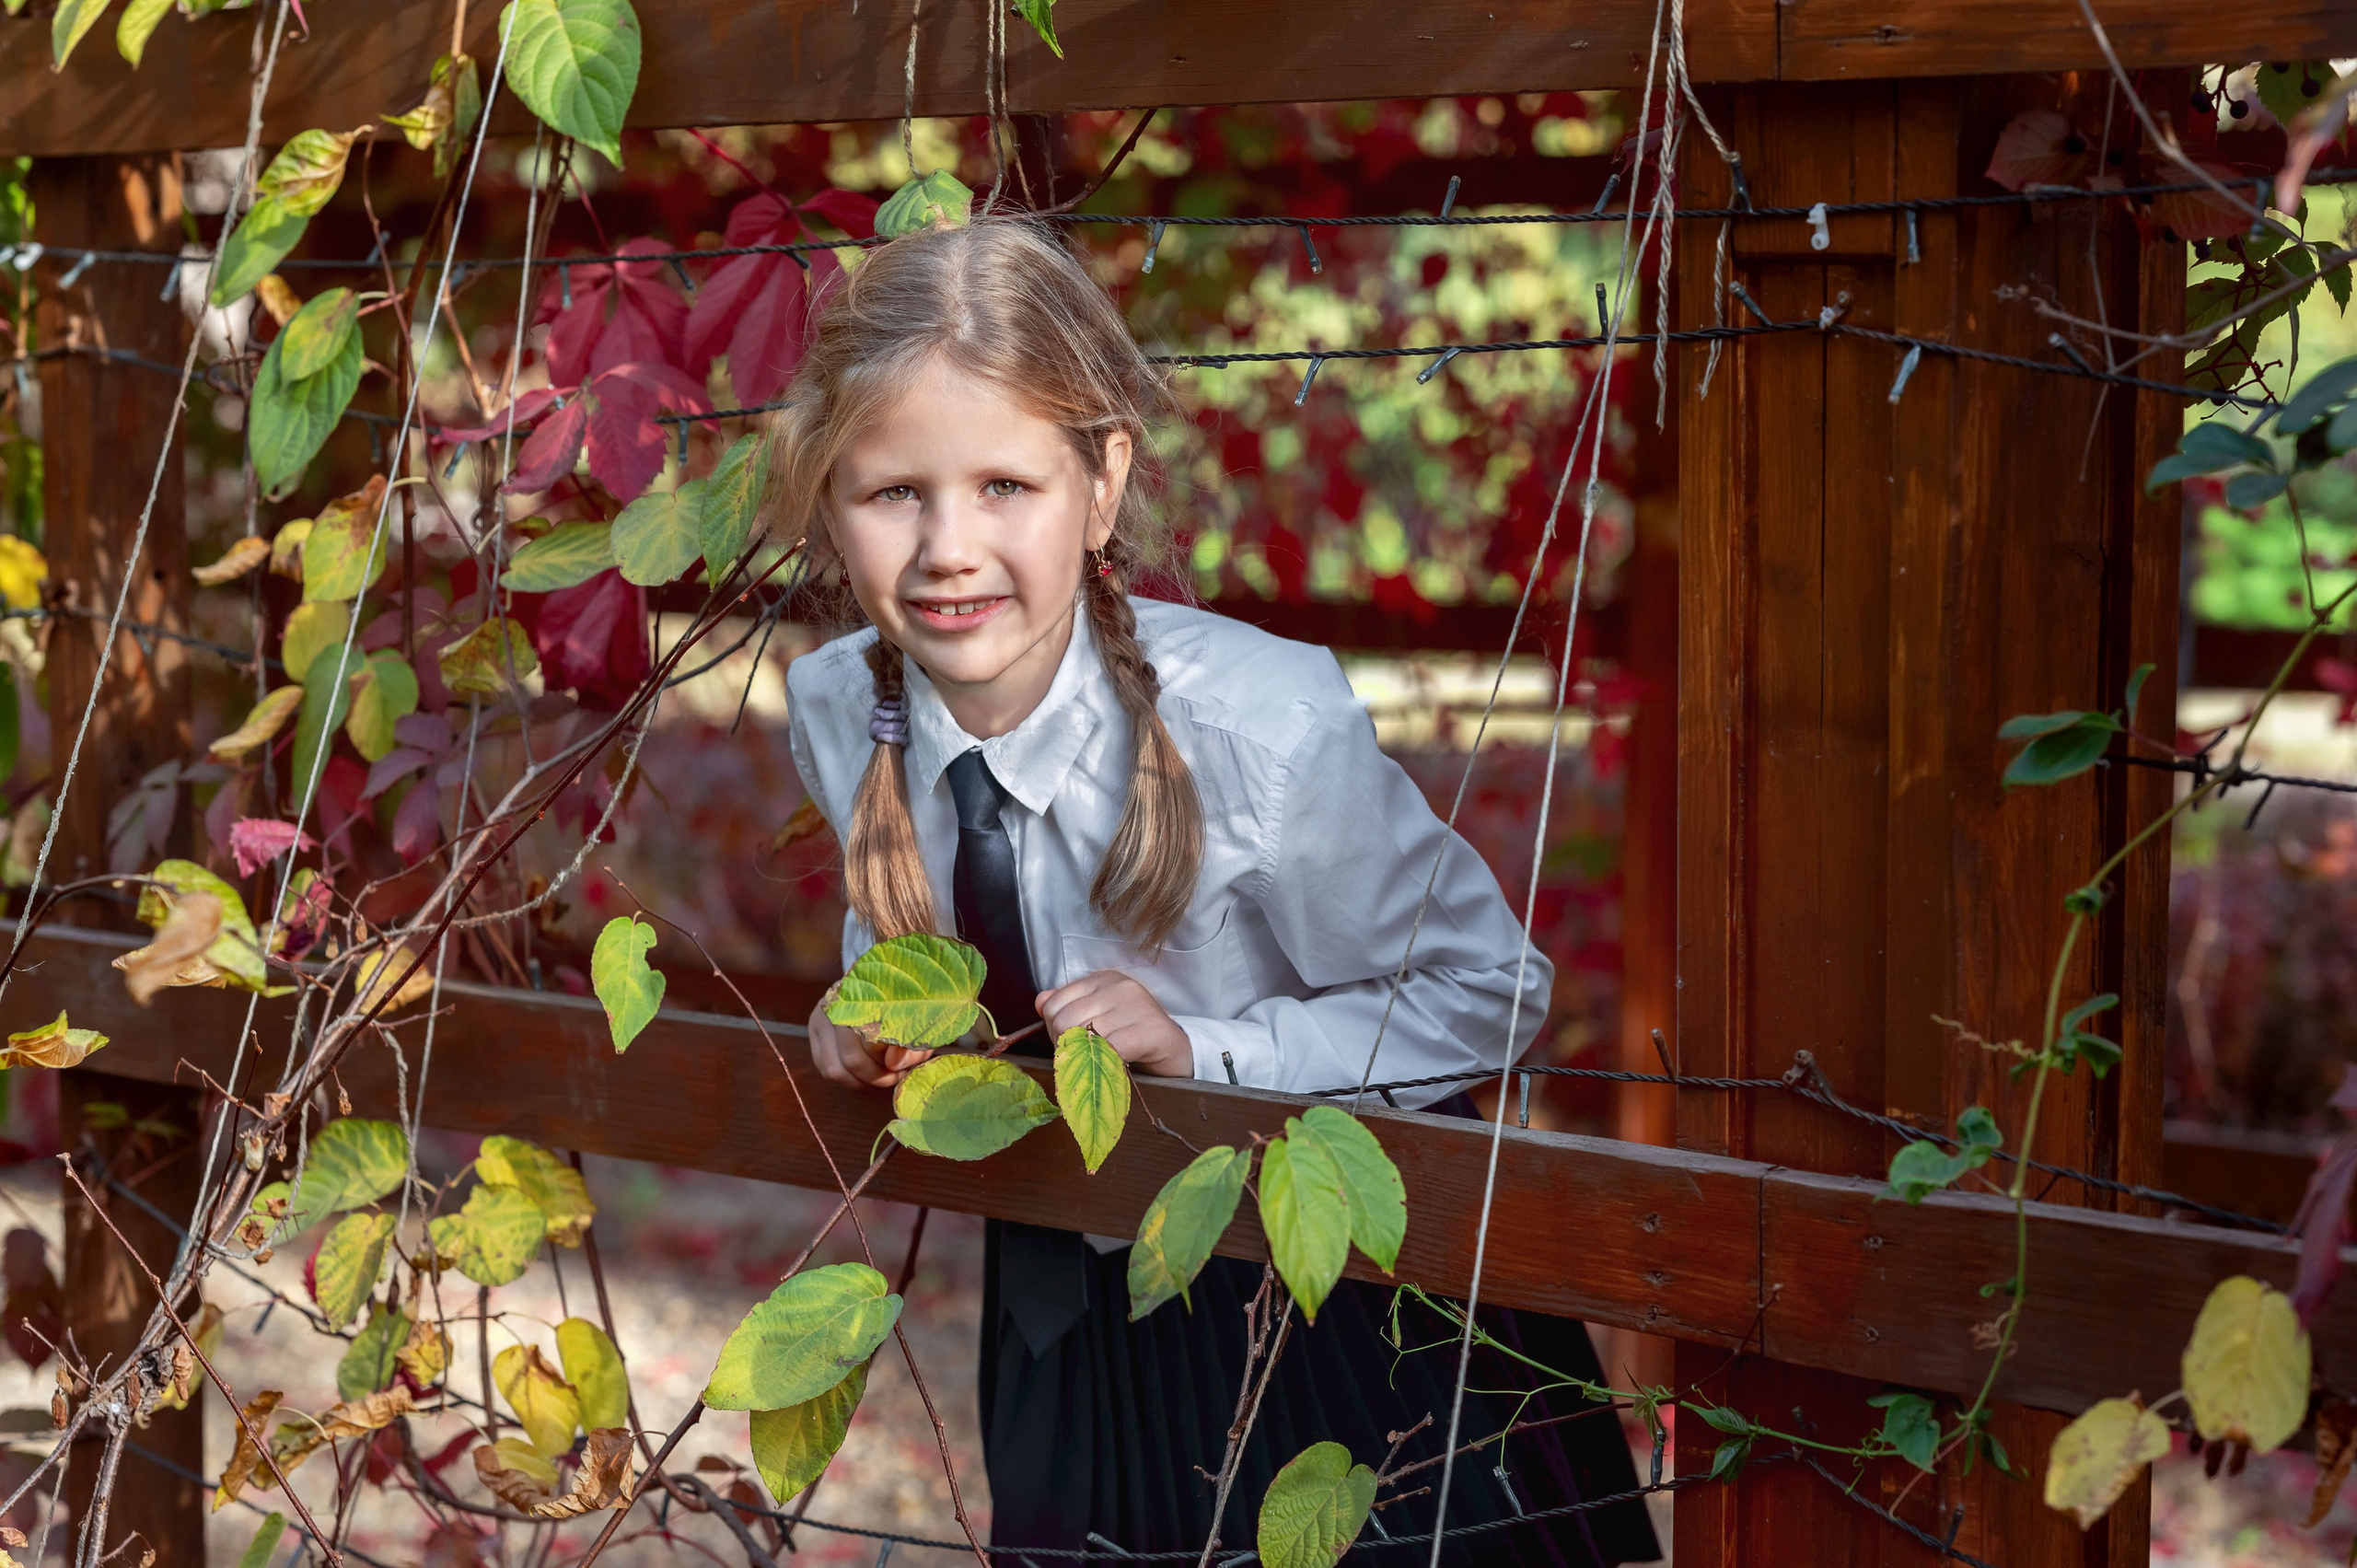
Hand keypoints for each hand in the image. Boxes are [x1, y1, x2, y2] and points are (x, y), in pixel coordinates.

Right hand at [807, 996, 931, 1089]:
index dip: (890, 1064)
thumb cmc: (902, 1003)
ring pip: (834, 1068)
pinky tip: (863, 1073)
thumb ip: (911, 1045)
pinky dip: (845, 1078)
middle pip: (852, 1059)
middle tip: (893, 1076)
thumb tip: (895, 1065)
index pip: (873, 1043)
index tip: (904, 1069)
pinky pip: (824, 1068)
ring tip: (879, 1076)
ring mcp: (821, 1015)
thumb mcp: (916, 1021)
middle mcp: (837, 1003)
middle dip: (875, 1077)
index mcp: (866, 996)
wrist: (880, 979)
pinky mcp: (813, 1029)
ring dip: (859, 1081)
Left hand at [1036, 970, 1193, 1077]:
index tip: (1071, 1044)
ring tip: (1101, 1062)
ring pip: (1085, 1036)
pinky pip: (1111, 1050)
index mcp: (1102, 979)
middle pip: (1065, 1020)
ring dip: (1087, 1058)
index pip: (1054, 1003)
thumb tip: (1040, 1002)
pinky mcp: (1150, 1030)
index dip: (1054, 1030)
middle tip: (1084, 1058)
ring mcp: (1136, 1005)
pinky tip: (1116, 1065)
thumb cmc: (1133, 1034)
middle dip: (1067, 1046)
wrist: (1177, 1050)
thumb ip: (1069, 1005)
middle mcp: (1118, 985)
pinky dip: (1107, 1063)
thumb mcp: (1099, 1014)